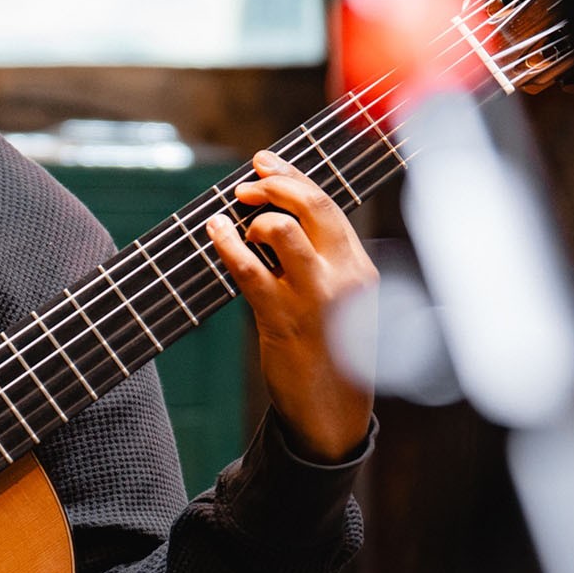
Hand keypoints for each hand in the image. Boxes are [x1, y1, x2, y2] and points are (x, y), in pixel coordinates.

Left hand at [206, 150, 377, 462]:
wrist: (332, 411)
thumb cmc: (328, 350)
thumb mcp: (339, 299)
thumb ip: (319, 260)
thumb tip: (274, 217)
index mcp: (358, 267)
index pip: (329, 206)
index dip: (293, 177)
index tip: (265, 161)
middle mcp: (343, 276)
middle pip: (312, 206)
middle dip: (274, 184)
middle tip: (246, 184)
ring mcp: (313, 297)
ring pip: (282, 231)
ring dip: (254, 217)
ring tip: (238, 221)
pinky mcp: (283, 319)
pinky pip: (250, 269)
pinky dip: (227, 243)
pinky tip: (215, 231)